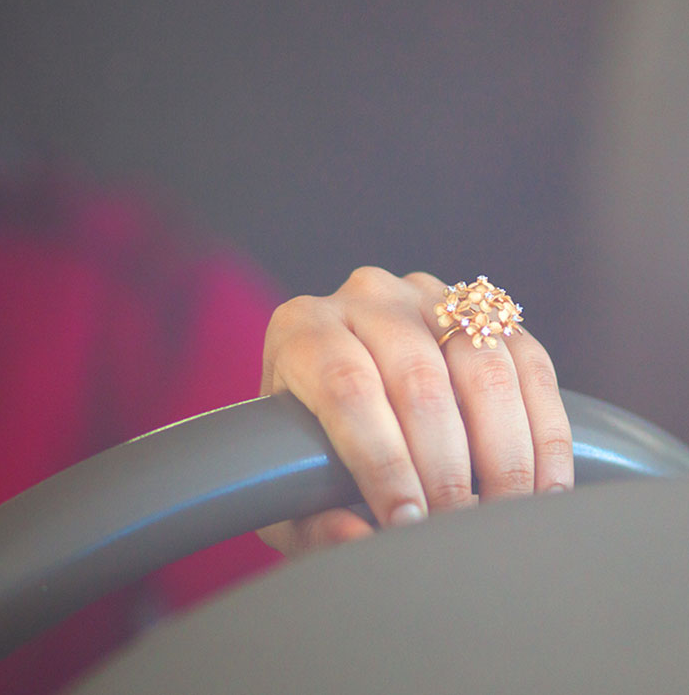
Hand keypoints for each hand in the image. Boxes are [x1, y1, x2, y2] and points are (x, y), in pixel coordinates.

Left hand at [257, 268, 572, 555]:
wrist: (346, 387)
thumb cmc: (311, 445)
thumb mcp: (291, 488)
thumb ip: (313, 523)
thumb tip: (361, 540)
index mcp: (302, 329)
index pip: (346, 387)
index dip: (382, 460)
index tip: (406, 521)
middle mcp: (365, 296)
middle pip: (417, 377)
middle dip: (446, 467)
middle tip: (455, 527)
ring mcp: (429, 294)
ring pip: (482, 365)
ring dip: (503, 452)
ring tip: (502, 513)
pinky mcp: (485, 309)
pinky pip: (529, 363)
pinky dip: (543, 432)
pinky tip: (543, 486)